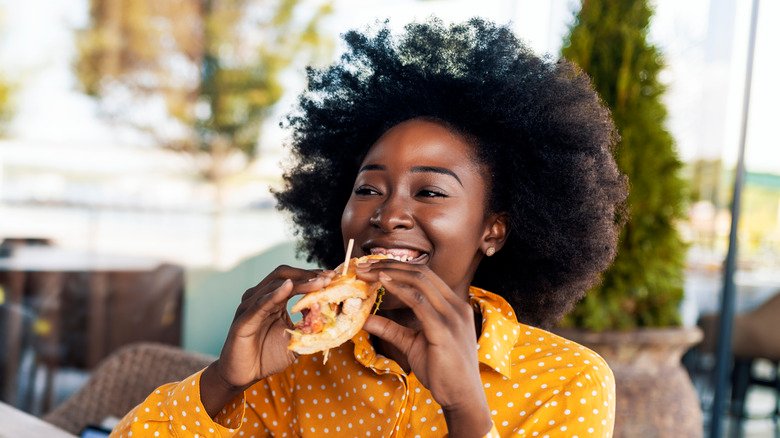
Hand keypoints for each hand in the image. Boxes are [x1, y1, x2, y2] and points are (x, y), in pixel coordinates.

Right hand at [201, 265, 333, 415]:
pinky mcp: (244, 320)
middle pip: (284, 275)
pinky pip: (260, 304)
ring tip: (318, 283)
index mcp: (272, 300)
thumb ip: (309, 327)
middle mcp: (260, 298)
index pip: (293, 279)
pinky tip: (288, 288)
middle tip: (329, 277)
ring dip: (299, 283)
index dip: (313, 276)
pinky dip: (275, 294)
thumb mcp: (295, 340)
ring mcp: (250, 306)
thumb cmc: (267, 356)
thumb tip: (328, 314)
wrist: (243, 375)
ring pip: (275, 285)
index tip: (333, 276)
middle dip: (308, 275)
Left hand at [355, 260, 491, 434]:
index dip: (398, 267)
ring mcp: (452, 317)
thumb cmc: (443, 371)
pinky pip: (420, 303)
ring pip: (420, 281)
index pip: (425, 275)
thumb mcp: (412, 344)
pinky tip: (383, 284)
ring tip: (368, 272)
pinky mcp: (444, 331)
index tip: (373, 267)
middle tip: (364, 266)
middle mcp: (456, 306)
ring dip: (391, 273)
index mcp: (454, 306)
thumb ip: (392, 329)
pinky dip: (400, 290)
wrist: (462, 398)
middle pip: (422, 273)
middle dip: (390, 265)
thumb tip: (366, 319)